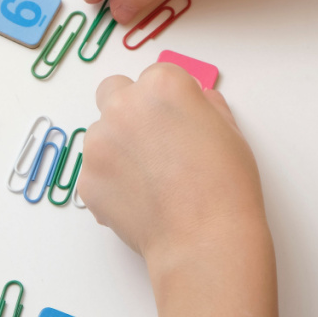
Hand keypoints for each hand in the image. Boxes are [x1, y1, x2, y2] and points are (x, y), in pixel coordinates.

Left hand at [80, 64, 294, 316]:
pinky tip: (140, 201)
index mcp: (162, 86)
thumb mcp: (230, 131)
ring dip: (117, 147)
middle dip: (128, 108)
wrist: (204, 240)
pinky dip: (110, 182)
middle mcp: (123, 106)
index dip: (168, 99)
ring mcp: (99, 143)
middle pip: (114, 91)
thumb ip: (204, 107)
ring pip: (101, 133)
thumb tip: (194, 102)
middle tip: (152, 140)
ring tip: (150, 180)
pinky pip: (95, 171)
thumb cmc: (226, 187)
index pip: (155, 76)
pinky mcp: (86, 180)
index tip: (176, 118)